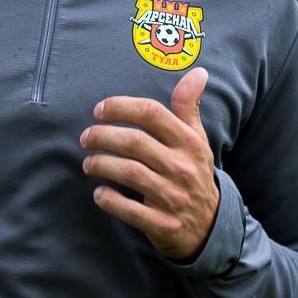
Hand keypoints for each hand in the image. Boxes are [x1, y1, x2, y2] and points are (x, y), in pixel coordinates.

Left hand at [80, 67, 218, 261]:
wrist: (211, 226)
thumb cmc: (194, 173)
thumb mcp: (196, 140)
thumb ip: (188, 107)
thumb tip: (198, 71)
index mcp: (190, 142)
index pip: (151, 113)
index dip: (120, 107)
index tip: (99, 110)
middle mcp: (183, 167)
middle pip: (134, 142)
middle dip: (102, 136)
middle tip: (86, 138)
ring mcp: (174, 197)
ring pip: (129, 173)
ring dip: (101, 164)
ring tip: (88, 163)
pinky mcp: (164, 224)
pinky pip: (130, 210)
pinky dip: (109, 200)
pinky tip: (99, 193)